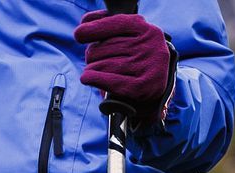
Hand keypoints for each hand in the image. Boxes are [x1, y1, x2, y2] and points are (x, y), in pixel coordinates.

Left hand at [75, 10, 175, 126]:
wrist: (155, 89)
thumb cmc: (135, 59)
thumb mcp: (129, 37)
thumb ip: (108, 25)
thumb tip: (84, 22)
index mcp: (147, 30)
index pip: (114, 24)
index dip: (92, 29)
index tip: (79, 34)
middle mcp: (149, 46)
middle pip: (102, 47)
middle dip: (92, 54)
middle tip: (95, 60)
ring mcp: (146, 66)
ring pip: (101, 65)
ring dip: (91, 69)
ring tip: (96, 71)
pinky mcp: (141, 87)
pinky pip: (107, 80)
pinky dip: (92, 78)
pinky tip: (86, 78)